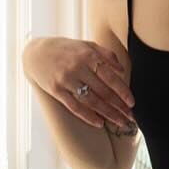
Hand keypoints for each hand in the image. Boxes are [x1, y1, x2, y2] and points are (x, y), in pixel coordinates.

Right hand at [22, 37, 136, 133]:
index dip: (123, 92)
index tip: (132, 103)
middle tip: (130, 118)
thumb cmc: (66, 49)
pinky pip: (75, 106)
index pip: (110, 77)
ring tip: (119, 122)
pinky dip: (88, 116)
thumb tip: (122, 70)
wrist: (36, 53)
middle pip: (103, 92)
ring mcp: (66, 80)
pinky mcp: (56, 91)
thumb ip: (106, 54)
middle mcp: (78, 68)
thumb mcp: (86, 45)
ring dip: (107, 114)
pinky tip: (99, 123)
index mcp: (88, 56)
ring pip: (91, 101)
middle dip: (118, 106)